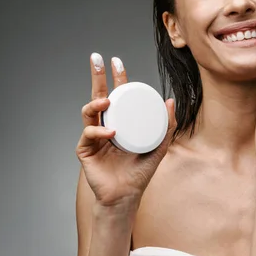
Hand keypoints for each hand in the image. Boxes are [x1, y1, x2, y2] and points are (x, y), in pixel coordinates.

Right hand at [75, 53, 176, 206]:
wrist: (126, 196)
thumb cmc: (140, 173)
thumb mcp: (159, 147)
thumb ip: (167, 126)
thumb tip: (170, 101)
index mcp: (120, 124)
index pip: (118, 96)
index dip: (116, 78)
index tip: (117, 62)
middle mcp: (105, 127)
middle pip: (98, 96)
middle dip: (96, 76)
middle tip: (98, 59)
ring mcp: (93, 138)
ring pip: (88, 112)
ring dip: (96, 103)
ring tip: (106, 100)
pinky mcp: (85, 150)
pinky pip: (89, 135)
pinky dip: (99, 132)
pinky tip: (111, 133)